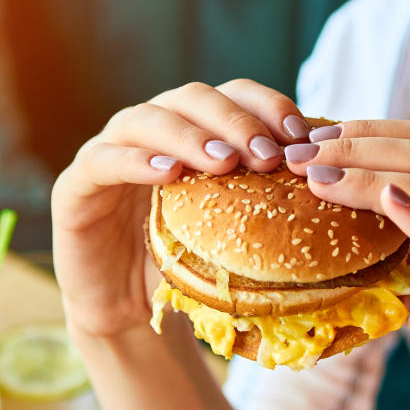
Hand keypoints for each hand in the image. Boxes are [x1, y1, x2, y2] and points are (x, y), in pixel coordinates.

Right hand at [52, 80, 310, 337]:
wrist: (129, 314)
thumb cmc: (188, 268)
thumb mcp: (235, 231)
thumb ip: (269, 200)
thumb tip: (333, 183)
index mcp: (193, 131)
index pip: (232, 95)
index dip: (267, 104)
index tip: (301, 135)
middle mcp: (151, 131)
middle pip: (191, 97)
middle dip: (234, 121)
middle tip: (267, 153)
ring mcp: (110, 152)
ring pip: (147, 119)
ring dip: (190, 136)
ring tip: (225, 162)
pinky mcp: (77, 186)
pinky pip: (104, 160)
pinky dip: (136, 161)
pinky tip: (168, 173)